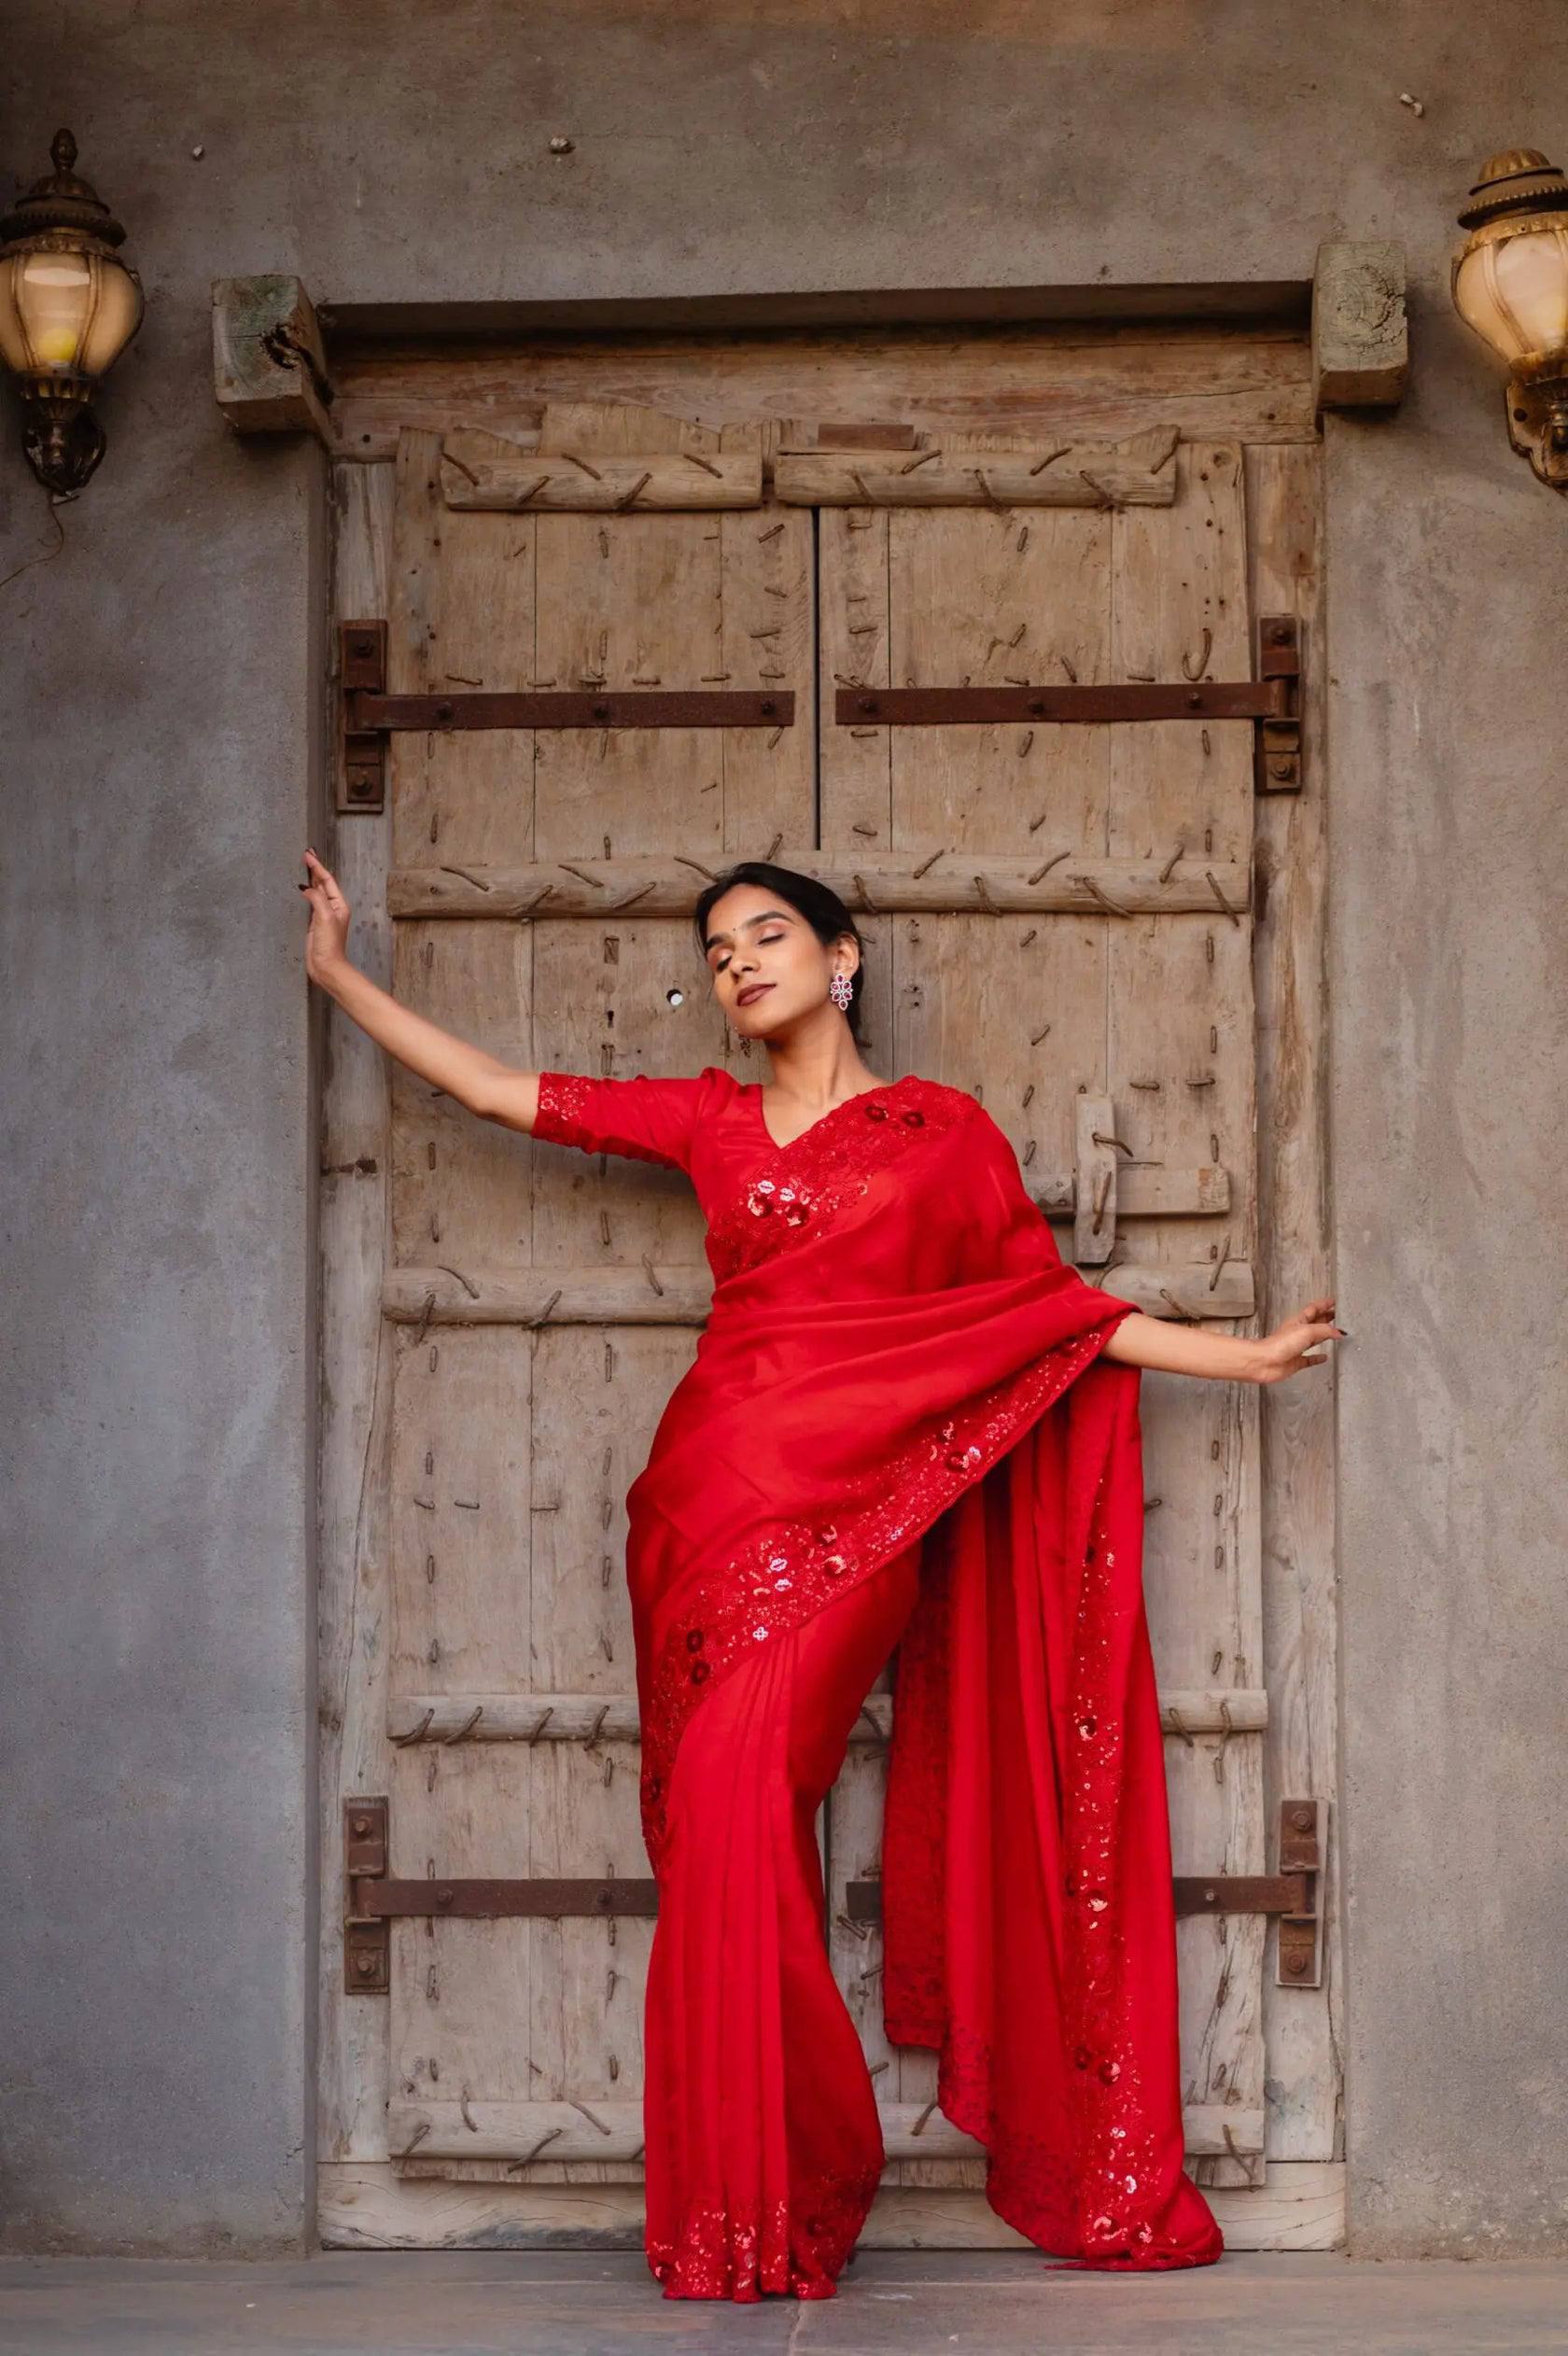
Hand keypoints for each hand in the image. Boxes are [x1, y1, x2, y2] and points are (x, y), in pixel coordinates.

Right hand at [299, 847, 351, 981]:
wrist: (326, 967)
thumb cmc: (329, 945)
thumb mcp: (325, 918)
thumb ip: (317, 899)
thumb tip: (307, 888)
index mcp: (339, 905)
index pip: (327, 880)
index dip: (317, 866)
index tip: (308, 854)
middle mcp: (333, 908)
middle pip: (322, 883)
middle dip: (314, 869)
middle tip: (305, 855)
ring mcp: (323, 916)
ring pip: (316, 892)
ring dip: (310, 879)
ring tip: (302, 867)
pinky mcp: (315, 924)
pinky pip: (310, 902)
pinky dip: (305, 893)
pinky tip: (299, 889)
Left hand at [1251, 1296, 1344, 1383]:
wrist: (1264, 1362)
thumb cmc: (1278, 1344)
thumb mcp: (1306, 1331)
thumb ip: (1325, 1330)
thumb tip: (1338, 1332)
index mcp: (1298, 1321)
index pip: (1314, 1309)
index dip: (1324, 1304)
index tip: (1333, 1301)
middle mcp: (1297, 1333)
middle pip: (1315, 1323)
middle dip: (1327, 1318)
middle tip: (1337, 1315)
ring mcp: (1296, 1347)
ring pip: (1314, 1339)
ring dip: (1324, 1336)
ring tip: (1334, 1333)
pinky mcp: (1296, 1361)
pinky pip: (1310, 1358)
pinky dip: (1318, 1358)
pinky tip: (1323, 1357)